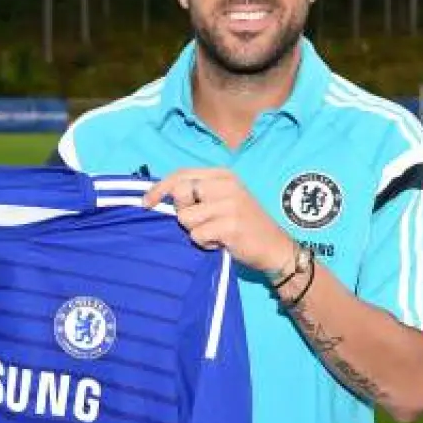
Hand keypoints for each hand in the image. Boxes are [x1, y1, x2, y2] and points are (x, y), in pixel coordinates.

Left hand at [142, 168, 294, 273]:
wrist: (276, 248)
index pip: (182, 174)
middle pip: (180, 194)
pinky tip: (222, 243)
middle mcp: (226, 184)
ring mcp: (229, 204)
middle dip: (183, 213)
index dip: (160, 187)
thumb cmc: (245, 225)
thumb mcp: (224, 200)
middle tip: (203, 223)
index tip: (146, 202)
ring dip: (196, 232)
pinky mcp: (230, 225)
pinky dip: (205, 244)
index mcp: (223, 175)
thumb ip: (198, 194)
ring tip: (216, 234)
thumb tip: (163, 195)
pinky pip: (197, 235)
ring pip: (186, 218)